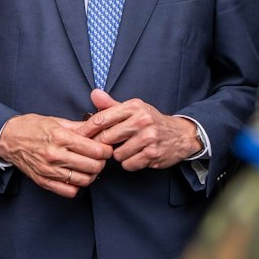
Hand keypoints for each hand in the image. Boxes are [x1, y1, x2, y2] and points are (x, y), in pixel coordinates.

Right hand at [0, 113, 111, 197]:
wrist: (8, 138)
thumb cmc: (32, 127)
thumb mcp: (56, 121)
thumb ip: (78, 127)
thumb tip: (98, 129)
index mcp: (60, 137)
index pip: (95, 150)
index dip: (106, 150)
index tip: (106, 148)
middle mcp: (55, 155)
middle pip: (92, 166)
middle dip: (101, 162)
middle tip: (101, 158)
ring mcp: (49, 170)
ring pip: (83, 180)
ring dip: (91, 175)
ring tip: (89, 167)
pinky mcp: (43, 181)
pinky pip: (69, 191)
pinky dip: (76, 185)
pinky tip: (75, 176)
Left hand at [85, 89, 201, 171]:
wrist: (180, 135)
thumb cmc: (151, 121)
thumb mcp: (134, 108)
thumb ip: (111, 105)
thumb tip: (94, 94)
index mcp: (134, 106)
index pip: (102, 118)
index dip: (87, 129)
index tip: (78, 136)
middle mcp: (142, 120)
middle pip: (107, 137)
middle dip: (103, 144)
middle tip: (104, 146)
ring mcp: (148, 138)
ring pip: (117, 154)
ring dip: (119, 155)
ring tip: (127, 148)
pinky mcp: (153, 154)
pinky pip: (128, 164)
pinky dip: (129, 163)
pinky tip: (136, 156)